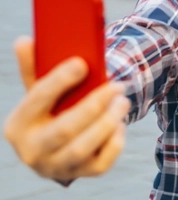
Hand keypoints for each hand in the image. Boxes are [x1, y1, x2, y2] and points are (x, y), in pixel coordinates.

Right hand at [3, 38, 129, 179]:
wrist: (55, 145)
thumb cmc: (49, 108)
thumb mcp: (39, 89)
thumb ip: (34, 66)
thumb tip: (24, 41)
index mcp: (18, 125)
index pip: (37, 99)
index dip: (59, 80)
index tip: (82, 63)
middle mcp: (32, 151)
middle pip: (65, 128)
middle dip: (94, 106)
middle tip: (117, 85)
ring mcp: (55, 166)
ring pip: (83, 148)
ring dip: (108, 122)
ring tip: (122, 101)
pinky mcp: (79, 174)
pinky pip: (101, 164)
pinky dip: (115, 142)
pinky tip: (120, 123)